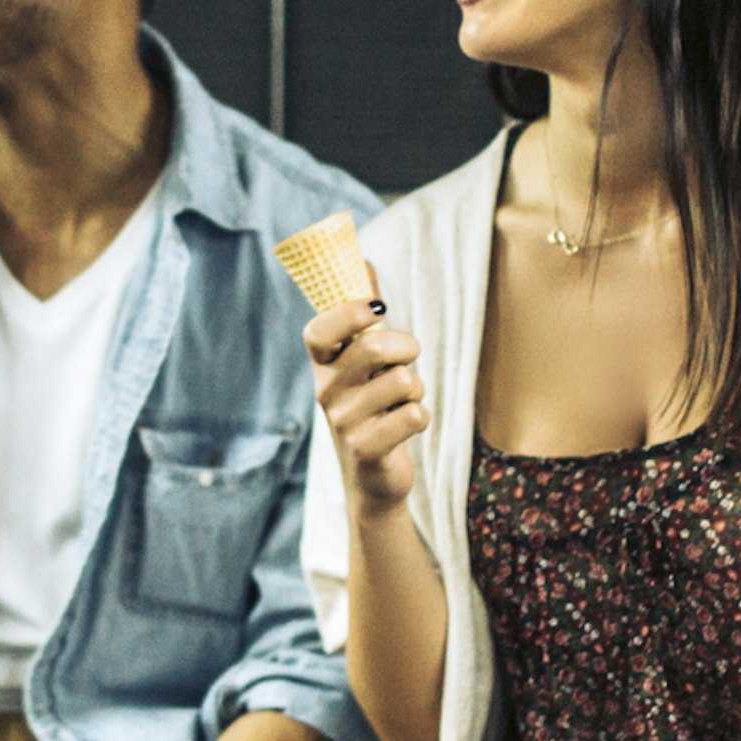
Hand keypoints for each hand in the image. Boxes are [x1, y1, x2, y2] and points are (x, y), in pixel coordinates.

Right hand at [305, 287, 424, 515]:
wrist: (372, 478)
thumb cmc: (372, 408)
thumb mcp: (362, 363)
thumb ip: (363, 315)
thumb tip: (363, 262)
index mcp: (323, 366)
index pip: (319, 331)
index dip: (348, 313)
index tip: (378, 308)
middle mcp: (326, 392)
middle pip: (375, 347)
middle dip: (407, 347)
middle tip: (406, 360)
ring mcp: (344, 423)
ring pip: (404, 381)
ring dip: (417, 390)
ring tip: (402, 403)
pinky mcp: (367, 449)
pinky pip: (414, 415)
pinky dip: (421, 418)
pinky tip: (405, 428)